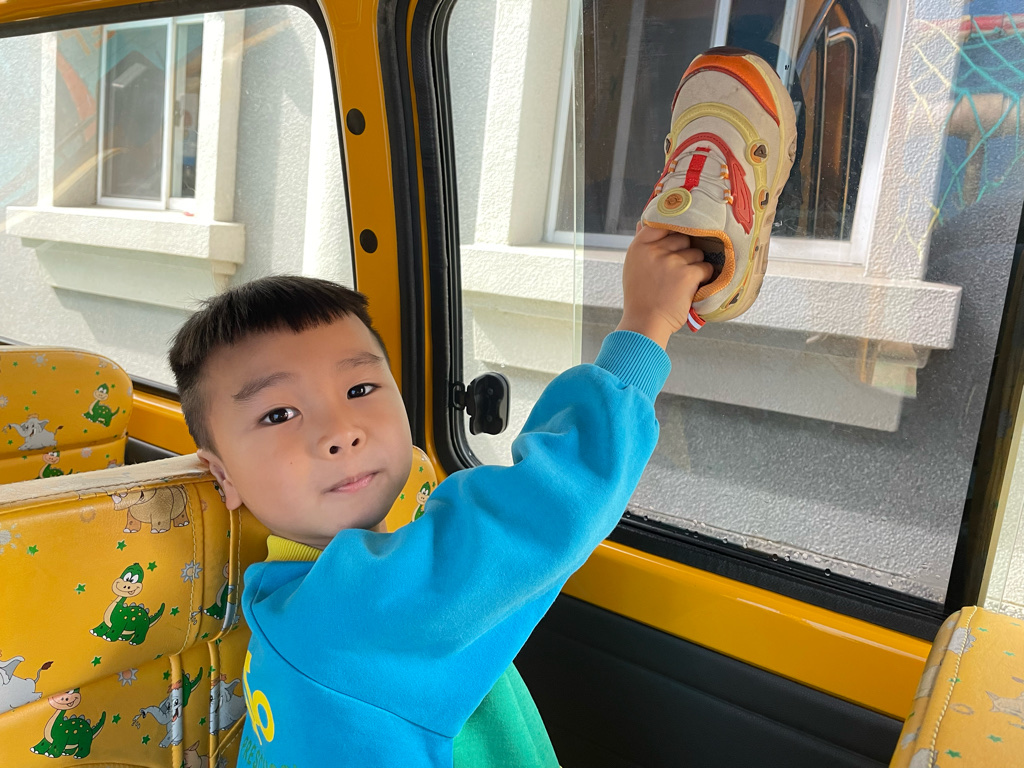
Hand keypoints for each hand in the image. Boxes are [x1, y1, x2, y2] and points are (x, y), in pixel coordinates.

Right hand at [615, 225, 713, 347]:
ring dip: (695, 266)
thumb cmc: (640, 297)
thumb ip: (641, 245)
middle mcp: (654, 251)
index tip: (677, 238)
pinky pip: (705, 268)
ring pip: (696, 253)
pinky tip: (693, 288)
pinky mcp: (687, 275)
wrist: (645, 323)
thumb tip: (643, 222)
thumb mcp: (633, 267)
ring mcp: (671, 262)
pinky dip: (703, 278)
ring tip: (683, 282)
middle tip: (678, 270)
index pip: (661, 223)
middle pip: (683, 238)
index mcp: (639, 247)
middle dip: (685, 252)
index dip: (673, 229)